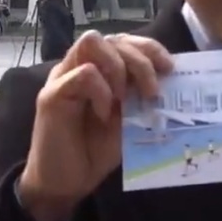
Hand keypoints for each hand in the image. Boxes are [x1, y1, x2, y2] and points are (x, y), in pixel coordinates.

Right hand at [17, 31, 171, 220]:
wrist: (65, 183)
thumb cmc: (95, 150)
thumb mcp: (129, 120)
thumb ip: (140, 97)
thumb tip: (170, 81)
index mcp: (100, 70)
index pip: (124, 40)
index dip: (149, 48)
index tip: (170, 68)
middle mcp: (79, 67)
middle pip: (111, 38)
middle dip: (139, 60)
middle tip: (151, 92)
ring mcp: (63, 77)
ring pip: (92, 42)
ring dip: (117, 67)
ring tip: (124, 99)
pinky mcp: (51, 95)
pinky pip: (83, 74)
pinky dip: (101, 92)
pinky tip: (104, 115)